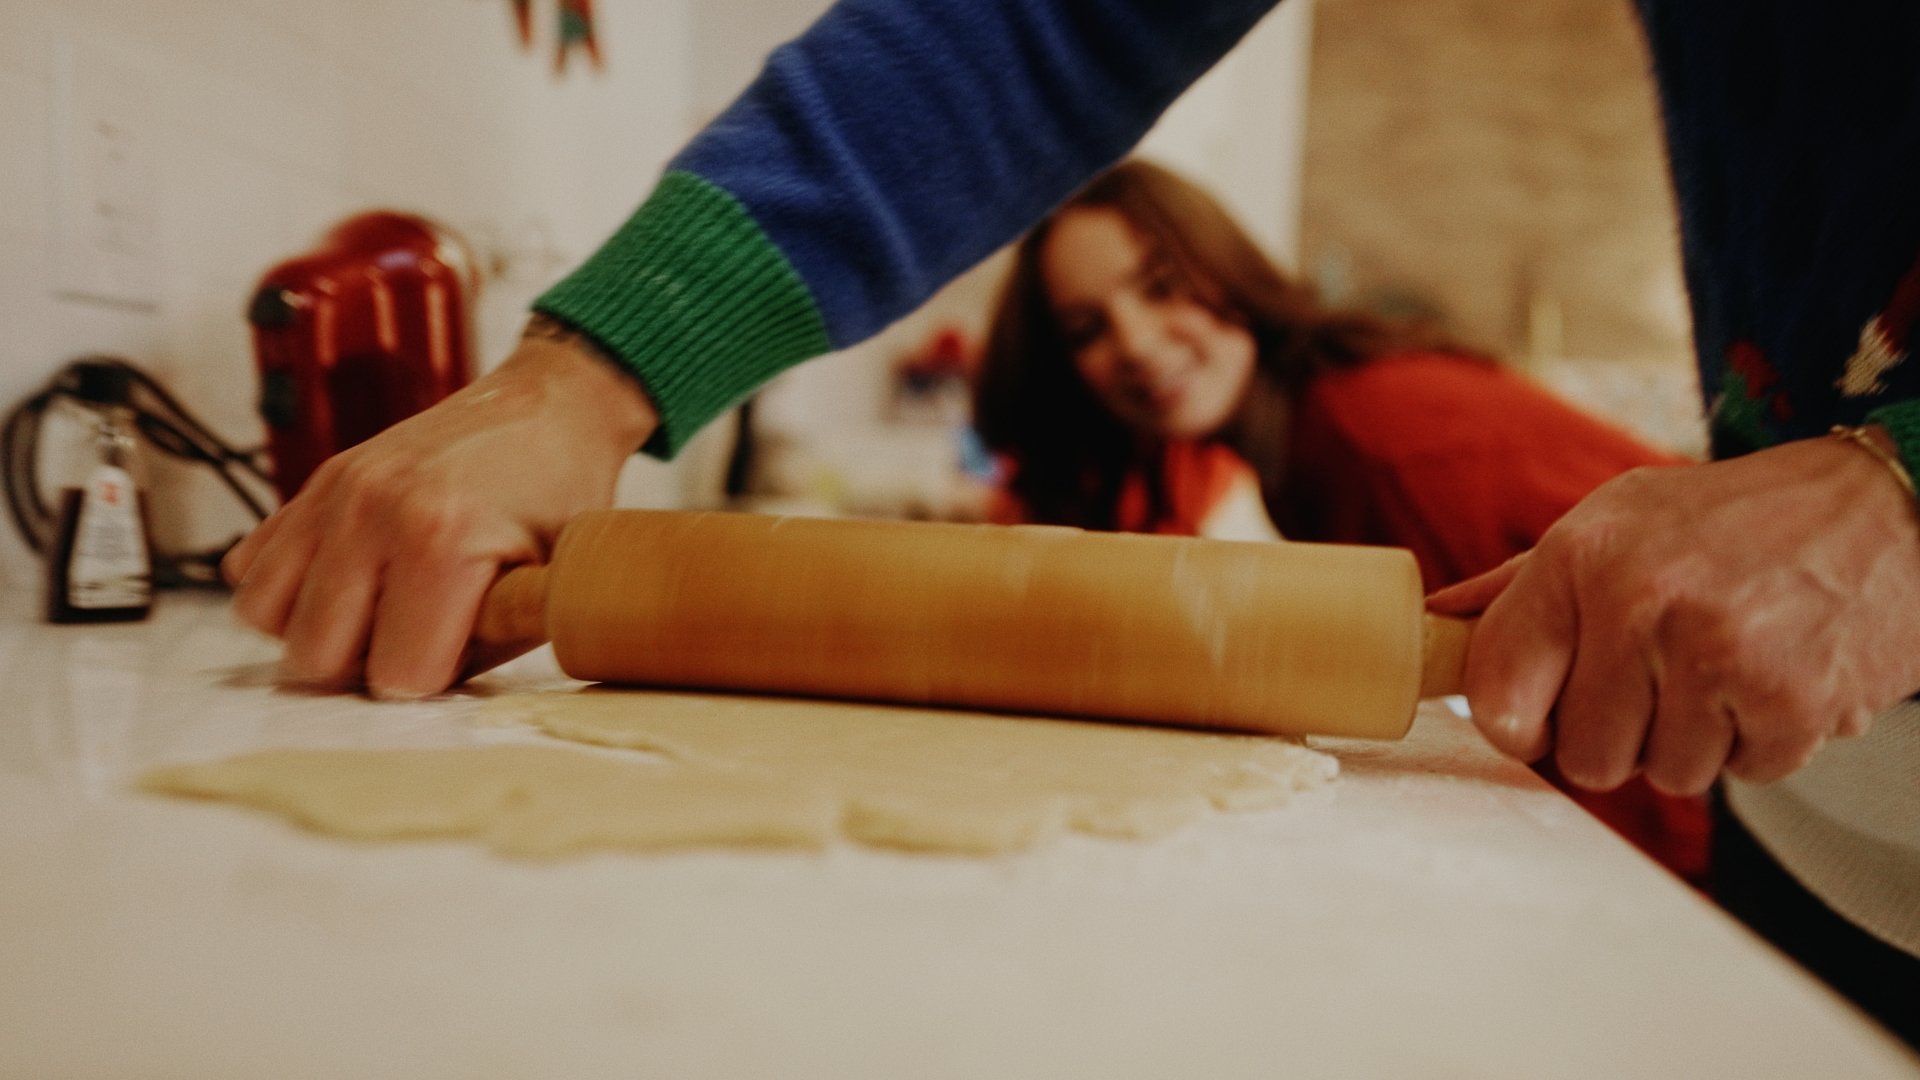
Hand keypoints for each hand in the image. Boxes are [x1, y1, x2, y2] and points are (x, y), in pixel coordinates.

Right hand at [223, 318, 658, 697]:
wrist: (548, 407)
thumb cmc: (560, 496)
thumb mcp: (551, 583)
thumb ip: (487, 646)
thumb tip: (423, 694)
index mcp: (440, 541)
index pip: (396, 676)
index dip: (430, 681)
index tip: (458, 655)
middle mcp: (372, 512)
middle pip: (316, 658)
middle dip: (364, 669)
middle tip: (414, 641)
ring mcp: (336, 493)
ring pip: (266, 616)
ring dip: (317, 631)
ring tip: (375, 616)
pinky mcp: (316, 482)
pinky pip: (252, 567)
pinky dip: (289, 589)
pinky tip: (347, 580)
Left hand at [1428, 431, 1919, 795]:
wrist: (1886, 508)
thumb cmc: (1731, 521)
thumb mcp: (1615, 521)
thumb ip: (1521, 587)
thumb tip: (1430, 626)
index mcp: (1581, 556)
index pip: (1498, 690)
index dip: (1514, 723)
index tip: (1537, 719)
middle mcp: (1640, 603)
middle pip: (1583, 757)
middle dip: (1620, 735)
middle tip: (1662, 679)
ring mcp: (1718, 655)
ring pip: (1664, 774)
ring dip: (1694, 741)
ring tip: (1724, 669)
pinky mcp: (1791, 704)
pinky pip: (1741, 778)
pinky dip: (1759, 744)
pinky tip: (1774, 679)